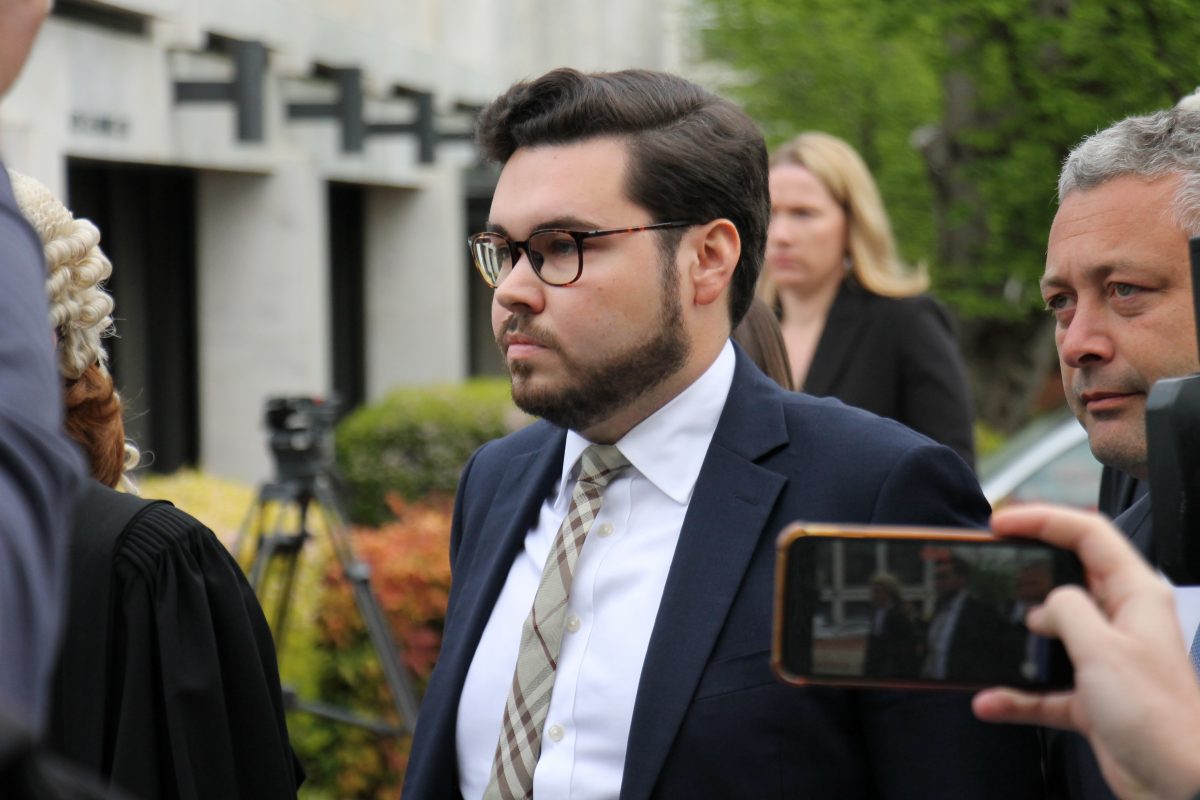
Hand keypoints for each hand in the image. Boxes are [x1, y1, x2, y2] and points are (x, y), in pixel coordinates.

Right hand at [972, 504, 1199, 799]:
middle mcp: (1120, 621)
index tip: (1001, 522)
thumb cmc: (1157, 716)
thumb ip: (1066, 611)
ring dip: (1017, 639)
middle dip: (1025, 572)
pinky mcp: (1091, 697)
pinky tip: (991, 700)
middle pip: (1067, 577)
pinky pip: (1043, 686)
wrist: (1178, 785)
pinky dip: (1016, 694)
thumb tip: (1043, 605)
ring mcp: (1105, 659)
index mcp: (1135, 596)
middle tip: (987, 563)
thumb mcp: (1103, 650)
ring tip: (984, 629)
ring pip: (1051, 633)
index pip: (1089, 535)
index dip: (1043, 519)